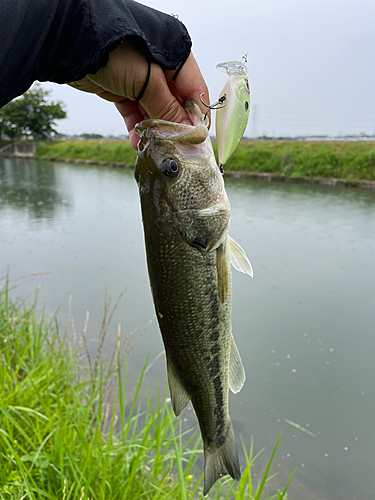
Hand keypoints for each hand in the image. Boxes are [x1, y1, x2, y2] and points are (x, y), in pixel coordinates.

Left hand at [68, 40, 208, 148]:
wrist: (69, 39)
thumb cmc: (114, 48)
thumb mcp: (147, 80)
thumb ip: (167, 108)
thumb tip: (186, 133)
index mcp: (176, 56)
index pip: (195, 92)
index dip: (195, 118)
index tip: (194, 142)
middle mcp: (161, 67)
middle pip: (175, 105)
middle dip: (173, 128)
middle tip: (174, 149)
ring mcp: (141, 78)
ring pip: (154, 111)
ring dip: (154, 131)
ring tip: (155, 147)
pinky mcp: (122, 89)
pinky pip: (135, 112)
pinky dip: (137, 127)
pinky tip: (137, 141)